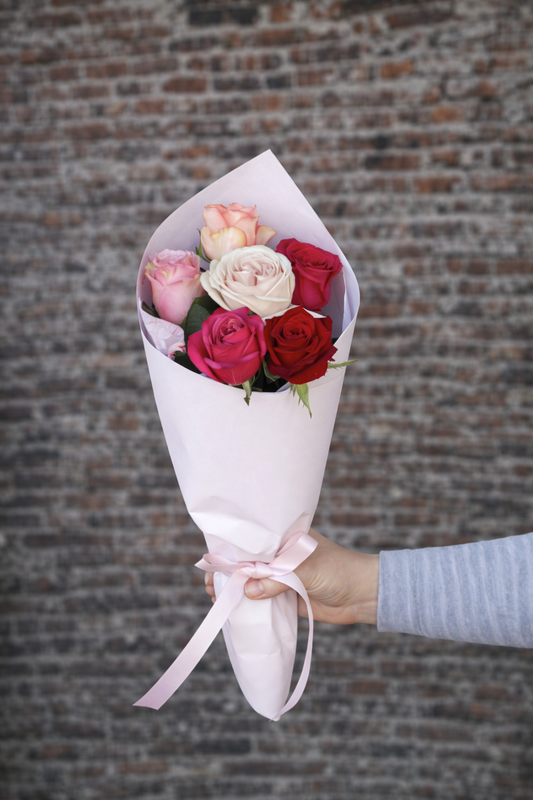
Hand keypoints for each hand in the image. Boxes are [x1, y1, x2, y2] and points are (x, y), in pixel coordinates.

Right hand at [204, 528, 378, 625]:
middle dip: (229, 572)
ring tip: (217, 598)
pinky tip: (234, 611)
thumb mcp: (305, 570)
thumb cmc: (339, 571)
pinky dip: (249, 605)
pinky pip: (263, 601)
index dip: (232, 551)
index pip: (253, 541)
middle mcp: (281, 556)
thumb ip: (276, 579)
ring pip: (253, 582)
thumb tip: (247, 591)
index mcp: (285, 538)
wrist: (363, 595)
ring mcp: (283, 577)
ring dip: (236, 590)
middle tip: (212, 585)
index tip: (214, 562)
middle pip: (248, 563)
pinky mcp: (287, 597)